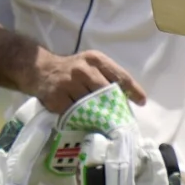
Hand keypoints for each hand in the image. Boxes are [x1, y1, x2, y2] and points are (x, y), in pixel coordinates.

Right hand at [25, 49, 146, 113]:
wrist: (42, 69)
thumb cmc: (73, 69)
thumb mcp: (91, 65)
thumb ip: (107, 77)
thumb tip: (126, 98)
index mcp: (96, 60)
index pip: (120, 76)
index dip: (133, 90)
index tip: (142, 101)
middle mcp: (83, 70)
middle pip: (106, 93)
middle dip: (114, 107)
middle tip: (121, 119)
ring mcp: (69, 84)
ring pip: (91, 106)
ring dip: (98, 116)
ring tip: (103, 124)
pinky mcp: (57, 98)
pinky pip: (74, 114)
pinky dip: (80, 119)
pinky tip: (83, 121)